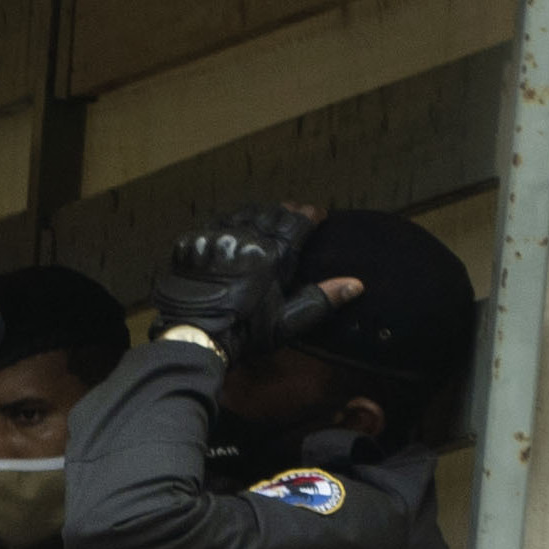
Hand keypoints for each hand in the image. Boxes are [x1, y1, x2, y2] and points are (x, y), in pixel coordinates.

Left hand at [147, 199, 318, 351]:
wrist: (194, 337)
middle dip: (286, 211)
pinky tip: (235, 227)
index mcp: (270, 255)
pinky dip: (229, 222)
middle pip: (271, 213)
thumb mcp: (288, 322)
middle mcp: (243, 239)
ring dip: (259, 213)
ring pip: (243, 213)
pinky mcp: (191, 242)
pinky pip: (215, 222)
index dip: (310, 216)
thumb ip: (321, 299)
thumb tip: (356, 284)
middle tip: (294, 215)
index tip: (317, 216)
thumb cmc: (245, 332)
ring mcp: (214, 238)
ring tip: (267, 218)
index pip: (297, 222)